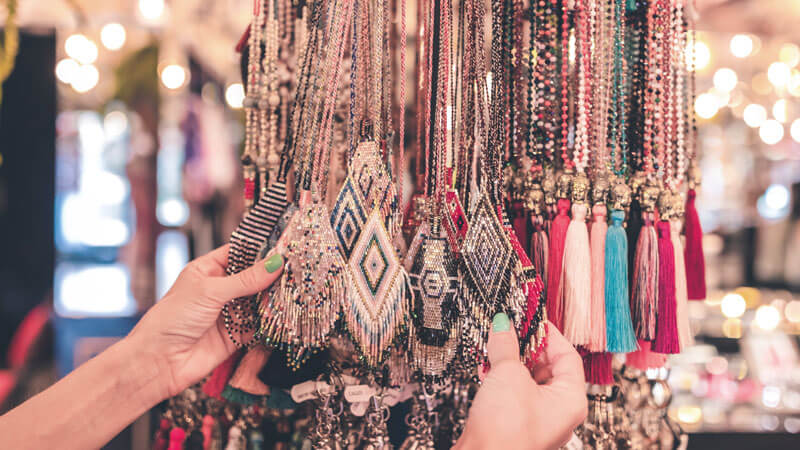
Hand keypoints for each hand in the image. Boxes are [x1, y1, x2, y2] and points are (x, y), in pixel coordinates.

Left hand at [128, 244, 283, 398]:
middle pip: (253, 278)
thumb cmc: (172, 319)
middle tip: (296, 268)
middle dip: (271, 275)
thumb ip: (246, 279)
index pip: (239, 253)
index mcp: (208, 271)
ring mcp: (229, 313)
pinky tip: (286, 312)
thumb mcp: (210, 291)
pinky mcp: (237, 335)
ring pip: (259, 301)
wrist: (159, 361)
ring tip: (296, 288)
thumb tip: (275, 263)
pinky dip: (272, 320)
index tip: (284, 246)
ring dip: (274, 297)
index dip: (260, 250)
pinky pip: (260, 325)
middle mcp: (220, 290)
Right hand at [454, 316, 587, 449]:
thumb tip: (503, 324)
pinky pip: (514, 393)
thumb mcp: (507, 375)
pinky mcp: (515, 424)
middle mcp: (559, 412)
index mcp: (571, 400)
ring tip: (495, 344)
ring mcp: (537, 419)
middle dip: (527, 347)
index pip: (568, 356)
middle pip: (548, 367)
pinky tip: (487, 366)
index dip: (548, 334)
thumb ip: (506, 345)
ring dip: (511, 361)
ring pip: (529, 380)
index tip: (530, 319)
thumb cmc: (506, 431)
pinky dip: (502, 378)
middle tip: (510, 328)